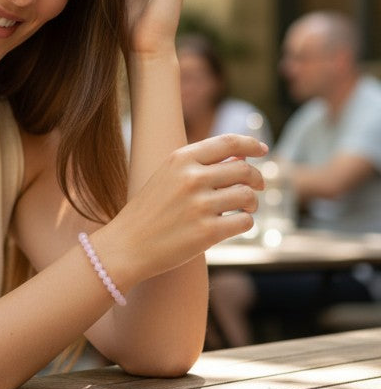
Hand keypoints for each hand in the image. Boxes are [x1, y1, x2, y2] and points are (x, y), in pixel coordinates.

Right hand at [97, 134, 266, 285]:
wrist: (126, 245)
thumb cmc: (149, 211)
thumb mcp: (167, 176)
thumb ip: (199, 165)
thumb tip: (242, 158)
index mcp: (180, 159)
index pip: (228, 142)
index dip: (251, 144)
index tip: (263, 151)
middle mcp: (191, 178)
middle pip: (244, 170)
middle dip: (256, 179)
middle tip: (256, 188)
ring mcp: (200, 205)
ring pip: (248, 196)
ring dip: (252, 203)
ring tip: (245, 208)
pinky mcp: (207, 232)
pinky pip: (245, 222)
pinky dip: (245, 223)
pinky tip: (233, 225)